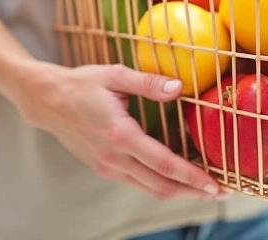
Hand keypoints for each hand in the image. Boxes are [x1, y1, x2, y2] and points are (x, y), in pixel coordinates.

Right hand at [13, 62, 228, 200]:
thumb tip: (179, 87)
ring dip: (180, 192)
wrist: (46, 101)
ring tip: (206, 189)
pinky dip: (162, 184)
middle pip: (161, 186)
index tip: (216, 183)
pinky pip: (138, 183)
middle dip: (194, 192)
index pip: (164, 163)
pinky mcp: (104, 168)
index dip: (193, 176)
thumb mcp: (114, 74)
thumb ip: (148, 81)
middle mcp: (114, 158)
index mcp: (120, 134)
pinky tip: (177, 178)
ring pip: (150, 190)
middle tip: (222, 192)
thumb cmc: (81, 84)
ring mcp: (108, 167)